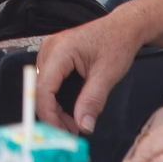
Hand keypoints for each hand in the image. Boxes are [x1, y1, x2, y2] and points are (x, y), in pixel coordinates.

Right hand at [34, 9, 146, 135]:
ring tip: (73, 124)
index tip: (62, 133)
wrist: (122, 27)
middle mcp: (49, 49)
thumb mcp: (107, 74)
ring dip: (54, 109)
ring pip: (42, 88)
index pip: (43, 88)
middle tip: (72, 132)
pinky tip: (70, 111)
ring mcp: (49, 52)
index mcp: (59, 51)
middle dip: (52, 115)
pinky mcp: (54, 56)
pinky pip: (48, 82)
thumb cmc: (117, 44)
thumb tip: (83, 127)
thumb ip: (93, 101)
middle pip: (40, 90)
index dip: (49, 114)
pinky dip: (56, 99)